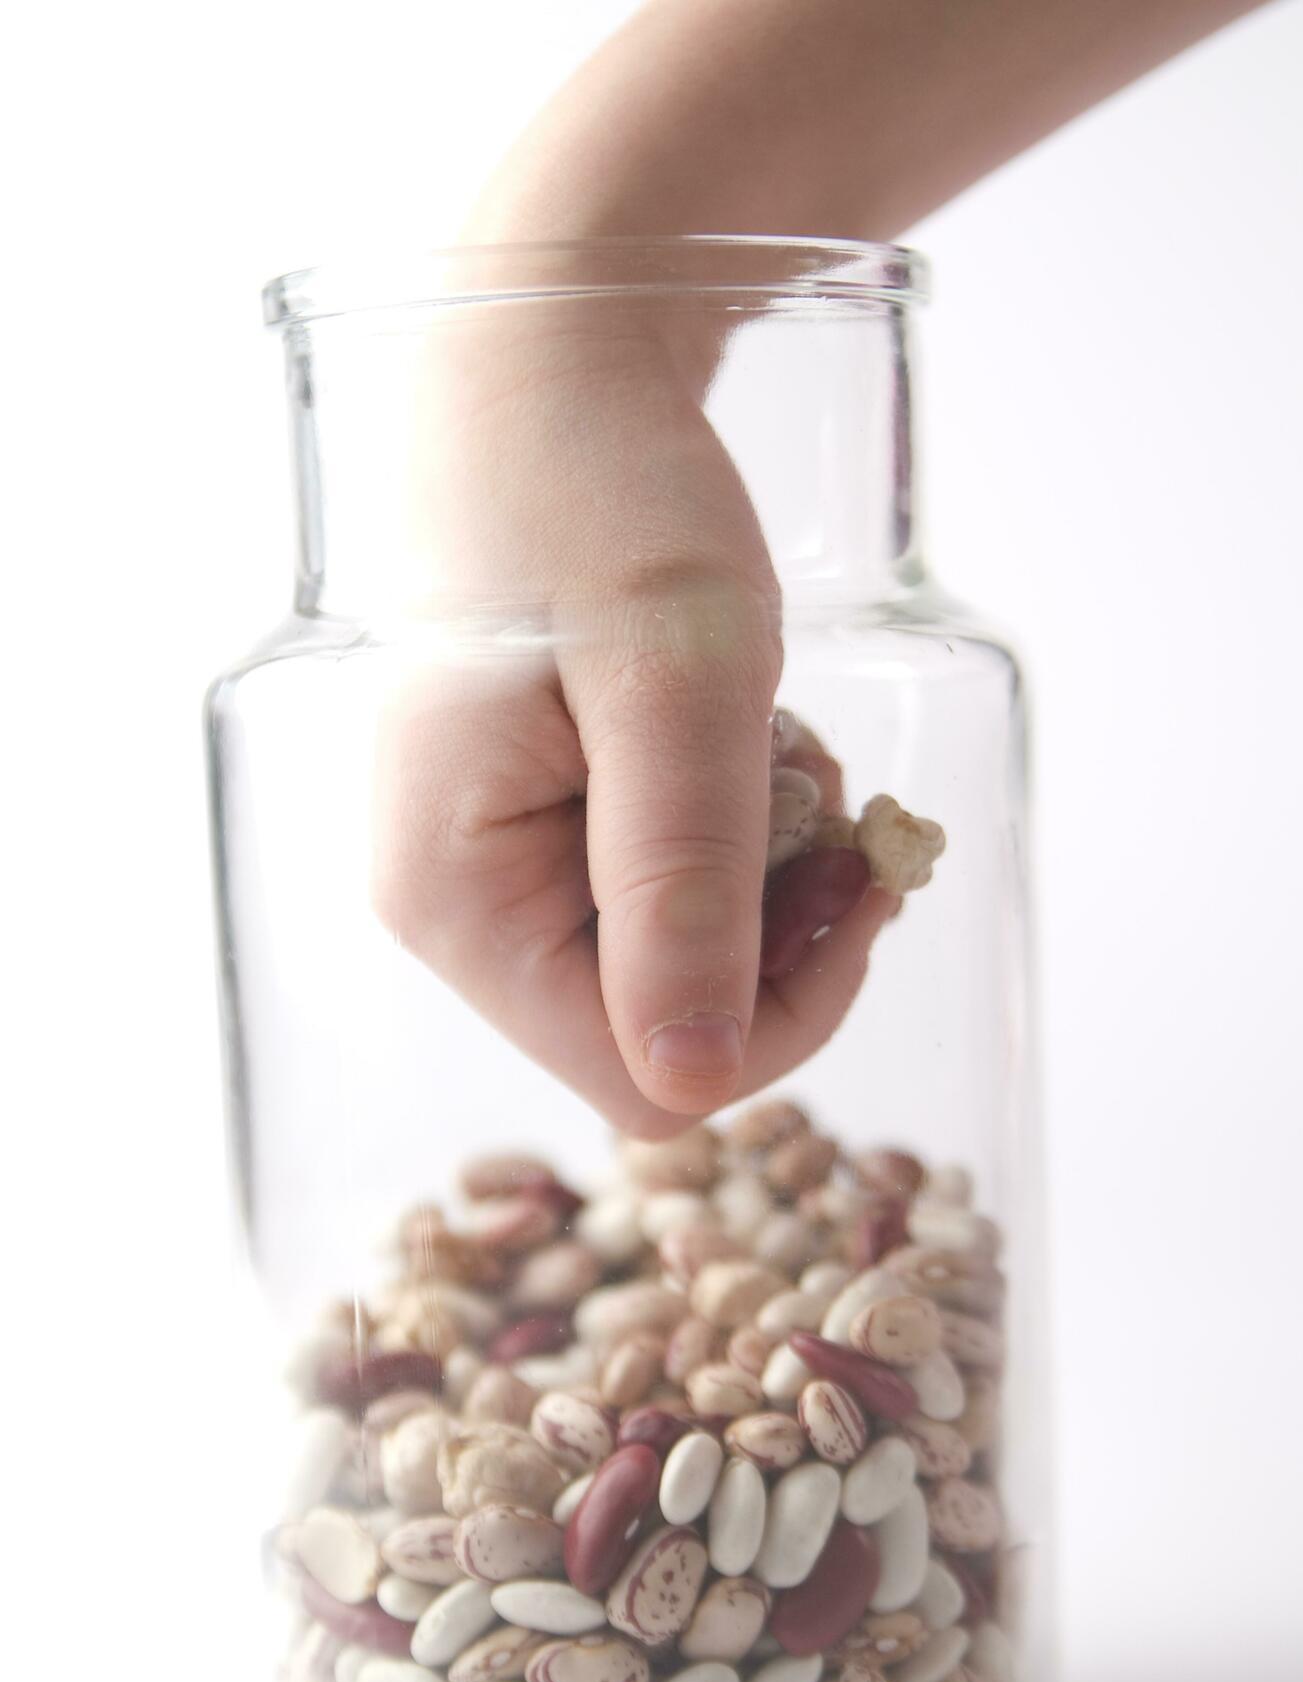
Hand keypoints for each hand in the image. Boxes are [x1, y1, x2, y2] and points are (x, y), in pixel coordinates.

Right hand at [370, 306, 894, 1136]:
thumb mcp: (673, 684)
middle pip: (661, 1028)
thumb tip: (692, 1084)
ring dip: (768, 879)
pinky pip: (663, 898)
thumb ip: (681, 888)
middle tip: (835, 797)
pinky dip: (737, 836)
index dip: (780, 1013)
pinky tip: (736, 737)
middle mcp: (455, 909)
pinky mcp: (537, 833)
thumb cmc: (601, 491)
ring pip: (676, 966)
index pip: (646, 1074)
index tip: (858, 878)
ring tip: (770, 738)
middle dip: (778, 932)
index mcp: (455, 898)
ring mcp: (492, 871)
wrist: (550, 367)